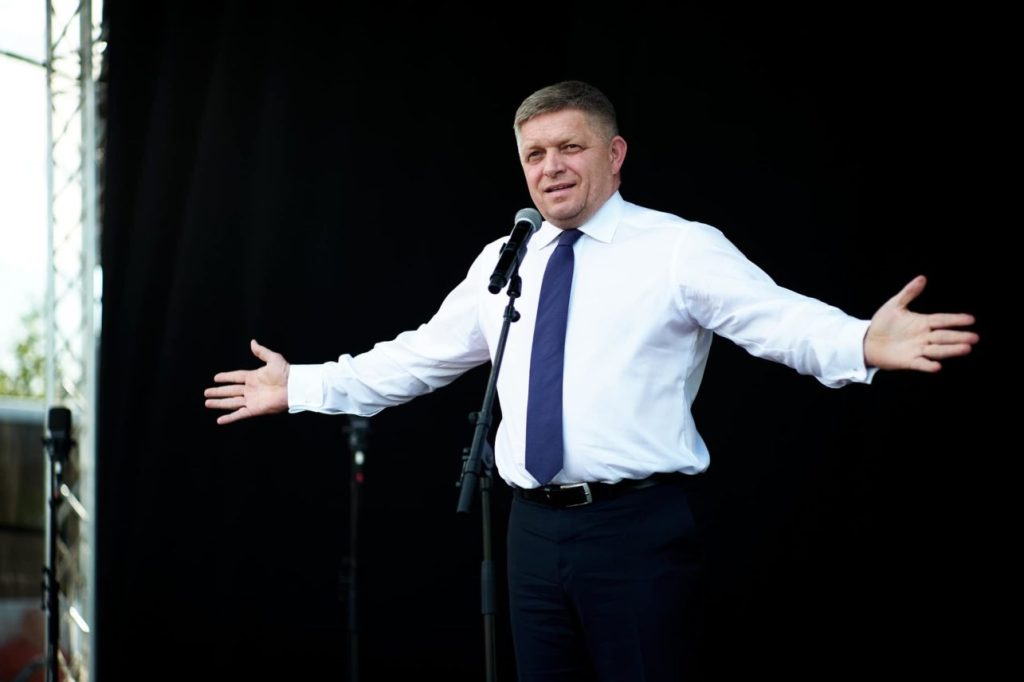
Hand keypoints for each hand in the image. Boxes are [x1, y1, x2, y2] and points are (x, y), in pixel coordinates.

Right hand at [204, 339, 289, 423]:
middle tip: (206, 393)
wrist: (294, 387)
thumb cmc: (286, 373)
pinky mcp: (254, 409)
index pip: (235, 377)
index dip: (225, 377)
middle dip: (218, 392)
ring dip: (219, 403)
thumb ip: (261, 352)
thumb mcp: (273, 359)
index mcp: (253, 377)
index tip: (215, 378)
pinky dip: (229, 418)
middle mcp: (250, 389)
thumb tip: (253, 342)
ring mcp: (252, 400)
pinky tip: (219, 420)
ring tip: (207, 403)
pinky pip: (239, 414)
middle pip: (230, 391)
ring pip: (231, 402)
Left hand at [864, 275, 978, 371]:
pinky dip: (928, 365)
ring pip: (937, 350)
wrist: (867, 341)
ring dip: (951, 350)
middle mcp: (923, 337)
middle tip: (975, 338)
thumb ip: (909, 293)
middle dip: (959, 337)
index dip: (956, 319)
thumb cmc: (883, 323)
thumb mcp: (894, 305)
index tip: (971, 319)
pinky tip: (937, 367)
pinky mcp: (909, 361)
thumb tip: (922, 278)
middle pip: (944, 336)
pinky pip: (920, 364)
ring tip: (966, 348)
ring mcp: (917, 349)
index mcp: (922, 323)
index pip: (942, 320)